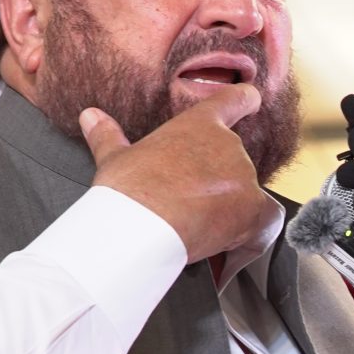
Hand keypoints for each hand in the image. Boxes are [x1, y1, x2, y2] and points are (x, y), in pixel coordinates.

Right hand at [80, 90, 275, 261]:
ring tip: (199, 234)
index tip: (253, 98)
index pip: (231, 102)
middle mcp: (227, 145)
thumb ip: (108, 136)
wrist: (141, 223)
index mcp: (197, 125)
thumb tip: (90, 116)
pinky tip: (229, 256)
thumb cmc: (127, 188)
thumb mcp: (114, 157)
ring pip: (247, 195)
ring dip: (231, 213)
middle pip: (234, 163)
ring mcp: (243, 177)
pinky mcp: (251, 210)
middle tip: (189, 208)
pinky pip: (264, 225)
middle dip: (217, 186)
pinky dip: (251, 240)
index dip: (244, 100)